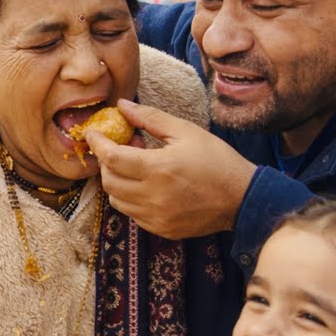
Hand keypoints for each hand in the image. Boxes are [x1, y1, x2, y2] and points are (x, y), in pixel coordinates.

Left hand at [85, 99, 255, 239]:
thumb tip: (121, 105)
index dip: (97, 144)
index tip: (92, 133)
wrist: (243, 198)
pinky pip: (132, 214)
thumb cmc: (217, 160)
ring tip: (134, 167)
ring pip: (117, 200)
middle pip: (109, 181)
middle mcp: (153, 197)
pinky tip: (146, 186)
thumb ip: (150, 118)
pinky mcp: (161, 229)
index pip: (111, 158)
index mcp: (159, 169)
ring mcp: (156, 217)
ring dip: (117, 181)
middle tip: (118, 149)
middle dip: (106, 163)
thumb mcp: (186, 131)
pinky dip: (131, 199)